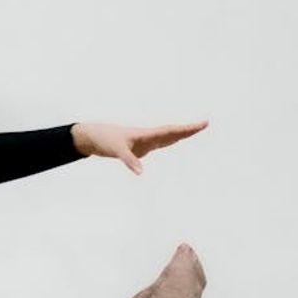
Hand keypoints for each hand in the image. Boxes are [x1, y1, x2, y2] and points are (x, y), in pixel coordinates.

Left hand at [71, 120, 207, 174]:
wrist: (92, 136)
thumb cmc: (104, 140)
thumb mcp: (116, 151)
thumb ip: (130, 161)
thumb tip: (141, 174)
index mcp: (145, 134)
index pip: (170, 130)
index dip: (186, 128)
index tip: (202, 123)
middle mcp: (147, 136)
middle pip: (172, 131)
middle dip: (189, 129)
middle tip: (206, 123)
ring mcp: (144, 140)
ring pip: (167, 136)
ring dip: (181, 133)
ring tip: (196, 128)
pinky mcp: (140, 146)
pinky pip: (159, 142)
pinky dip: (169, 140)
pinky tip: (174, 139)